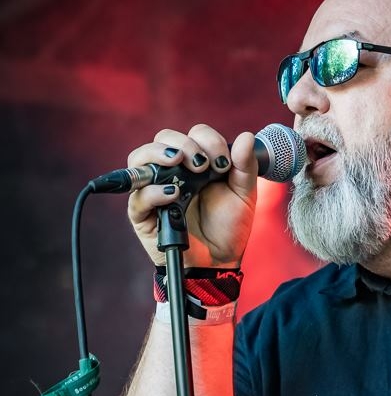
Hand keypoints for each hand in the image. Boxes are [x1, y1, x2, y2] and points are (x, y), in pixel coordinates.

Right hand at [127, 123, 257, 265]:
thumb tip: (247, 136)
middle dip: (183, 144)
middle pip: (163, 139)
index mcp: (197, 162)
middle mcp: (173, 171)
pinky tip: (173, 194)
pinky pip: (138, 197)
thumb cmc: (229, 227)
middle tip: (202, 164)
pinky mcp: (144, 214)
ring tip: (178, 161)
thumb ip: (245, 166)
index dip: (208, 140)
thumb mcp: (244, 194)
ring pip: (139, 159)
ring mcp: (155, 190)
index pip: (193, 135)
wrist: (220, 260)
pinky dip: (153, 191)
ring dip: (158, 154)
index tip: (223, 162)